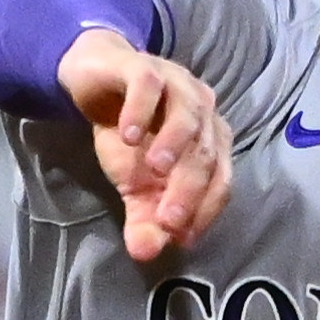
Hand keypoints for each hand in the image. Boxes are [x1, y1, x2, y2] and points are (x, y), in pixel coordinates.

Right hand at [58, 29, 233, 263]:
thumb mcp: (133, 183)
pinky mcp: (143, 65)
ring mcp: (176, 83)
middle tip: (167, 219)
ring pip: (188, 114)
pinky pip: (150, 84)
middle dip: (189, 187)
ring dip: (175, 143)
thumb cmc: (129, 134)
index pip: (221, 178)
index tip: (183, 237)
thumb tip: (144, 254)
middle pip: (207, 151)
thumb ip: (144, 217)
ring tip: (154, 171)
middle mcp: (202, 110)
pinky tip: (128, 135)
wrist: (97, 80)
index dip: (207, 209)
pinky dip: (142, 109)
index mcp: (211, 139)